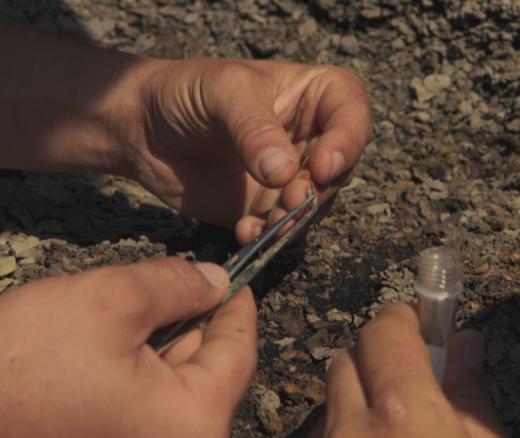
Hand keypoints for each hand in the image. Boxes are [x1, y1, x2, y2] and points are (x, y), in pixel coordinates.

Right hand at [0, 258, 256, 436]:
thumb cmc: (23, 364)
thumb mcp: (111, 301)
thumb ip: (177, 284)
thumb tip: (217, 282)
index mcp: (192, 425)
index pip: (239, 355)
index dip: (239, 308)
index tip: (237, 278)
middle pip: (208, 371)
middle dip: (197, 322)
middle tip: (187, 282)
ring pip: (173, 384)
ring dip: (165, 342)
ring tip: (140, 310)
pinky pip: (144, 402)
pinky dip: (140, 368)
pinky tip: (121, 341)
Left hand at [123, 59, 372, 243]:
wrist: (140, 128)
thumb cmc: (185, 91)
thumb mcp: (224, 93)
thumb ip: (255, 129)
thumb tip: (286, 172)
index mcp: (314, 95)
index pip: (352, 114)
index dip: (348, 142)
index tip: (323, 166)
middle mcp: (312, 137)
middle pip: (341, 167)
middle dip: (320, 188)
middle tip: (293, 197)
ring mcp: (291, 176)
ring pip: (317, 204)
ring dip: (297, 217)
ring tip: (269, 222)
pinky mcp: (268, 207)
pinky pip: (283, 229)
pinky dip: (269, 236)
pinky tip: (245, 232)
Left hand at [315, 304, 506, 437]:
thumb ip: (471, 392)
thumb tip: (464, 343)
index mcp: (402, 415)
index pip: (383, 331)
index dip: (402, 321)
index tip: (418, 324)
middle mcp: (352, 430)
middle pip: (347, 359)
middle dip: (376, 358)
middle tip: (409, 378)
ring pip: (331, 400)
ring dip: (357, 398)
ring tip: (392, 423)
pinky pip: (323, 431)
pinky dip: (345, 429)